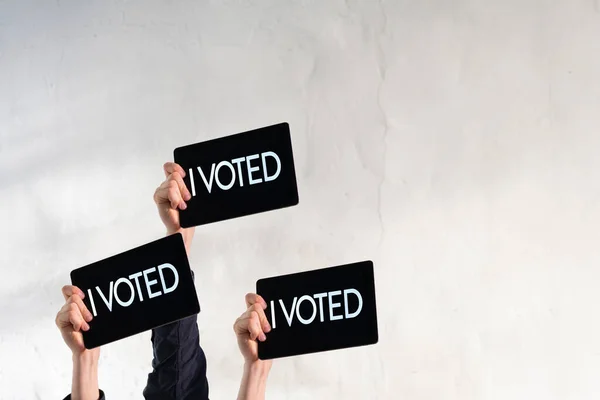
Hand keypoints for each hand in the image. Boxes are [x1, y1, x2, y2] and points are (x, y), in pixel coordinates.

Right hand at [56, 285, 99, 399]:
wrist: (89, 348)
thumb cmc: (93, 332)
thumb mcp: (94, 315)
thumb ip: (91, 305)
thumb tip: (103, 293)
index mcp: (75, 305)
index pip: (67, 290)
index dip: (74, 288)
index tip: (84, 295)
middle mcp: (67, 308)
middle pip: (74, 297)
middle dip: (85, 308)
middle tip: (90, 319)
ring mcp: (63, 314)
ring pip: (72, 305)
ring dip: (82, 316)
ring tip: (85, 326)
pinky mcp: (60, 321)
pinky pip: (69, 313)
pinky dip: (77, 321)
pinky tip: (79, 328)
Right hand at [154, 162, 194, 243]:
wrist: (183, 226)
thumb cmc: (188, 212)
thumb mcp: (191, 195)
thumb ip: (189, 185)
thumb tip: (195, 175)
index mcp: (174, 182)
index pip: (169, 167)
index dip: (176, 167)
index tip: (184, 174)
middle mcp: (167, 185)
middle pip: (175, 175)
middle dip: (184, 187)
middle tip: (187, 198)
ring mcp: (162, 190)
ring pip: (172, 183)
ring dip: (180, 195)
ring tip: (182, 205)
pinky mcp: (158, 196)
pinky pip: (168, 191)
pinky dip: (175, 199)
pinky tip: (175, 206)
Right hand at [234, 293, 272, 363]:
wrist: (261, 359)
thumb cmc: (267, 344)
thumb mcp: (270, 327)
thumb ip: (269, 317)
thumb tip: (274, 306)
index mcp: (254, 313)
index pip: (250, 297)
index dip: (257, 298)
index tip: (266, 306)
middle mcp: (246, 316)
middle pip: (255, 306)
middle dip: (264, 319)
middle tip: (267, 330)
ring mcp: (241, 321)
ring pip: (253, 314)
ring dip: (260, 327)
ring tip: (261, 336)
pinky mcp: (238, 327)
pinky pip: (249, 321)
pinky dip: (255, 330)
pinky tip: (255, 337)